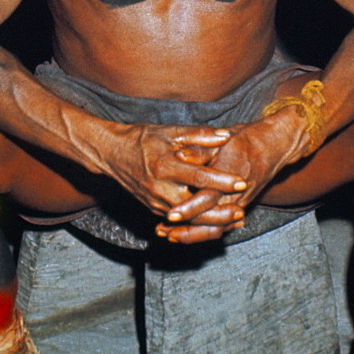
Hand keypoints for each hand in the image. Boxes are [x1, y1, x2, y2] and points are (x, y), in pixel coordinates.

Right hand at [97, 122, 248, 217]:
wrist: (112, 153)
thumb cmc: (142, 138)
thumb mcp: (170, 131)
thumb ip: (199, 135)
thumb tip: (225, 135)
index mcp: (164, 165)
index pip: (198, 176)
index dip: (221, 180)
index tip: (241, 181)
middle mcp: (159, 188)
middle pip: (195, 207)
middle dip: (219, 212)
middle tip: (241, 210)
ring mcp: (155, 201)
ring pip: (187, 219)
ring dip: (211, 221)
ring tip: (234, 219)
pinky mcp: (153, 208)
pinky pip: (178, 220)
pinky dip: (197, 222)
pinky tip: (215, 221)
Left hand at [155, 113, 307, 243]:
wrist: (272, 147)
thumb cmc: (246, 140)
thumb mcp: (221, 141)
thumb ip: (200, 151)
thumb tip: (179, 155)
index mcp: (230, 178)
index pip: (208, 199)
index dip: (189, 208)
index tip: (171, 214)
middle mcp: (236, 196)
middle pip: (211, 224)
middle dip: (186, 230)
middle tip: (163, 231)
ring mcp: (239, 204)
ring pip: (216, 229)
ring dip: (192, 235)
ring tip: (169, 235)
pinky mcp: (238, 207)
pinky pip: (220, 226)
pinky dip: (202, 231)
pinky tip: (183, 232)